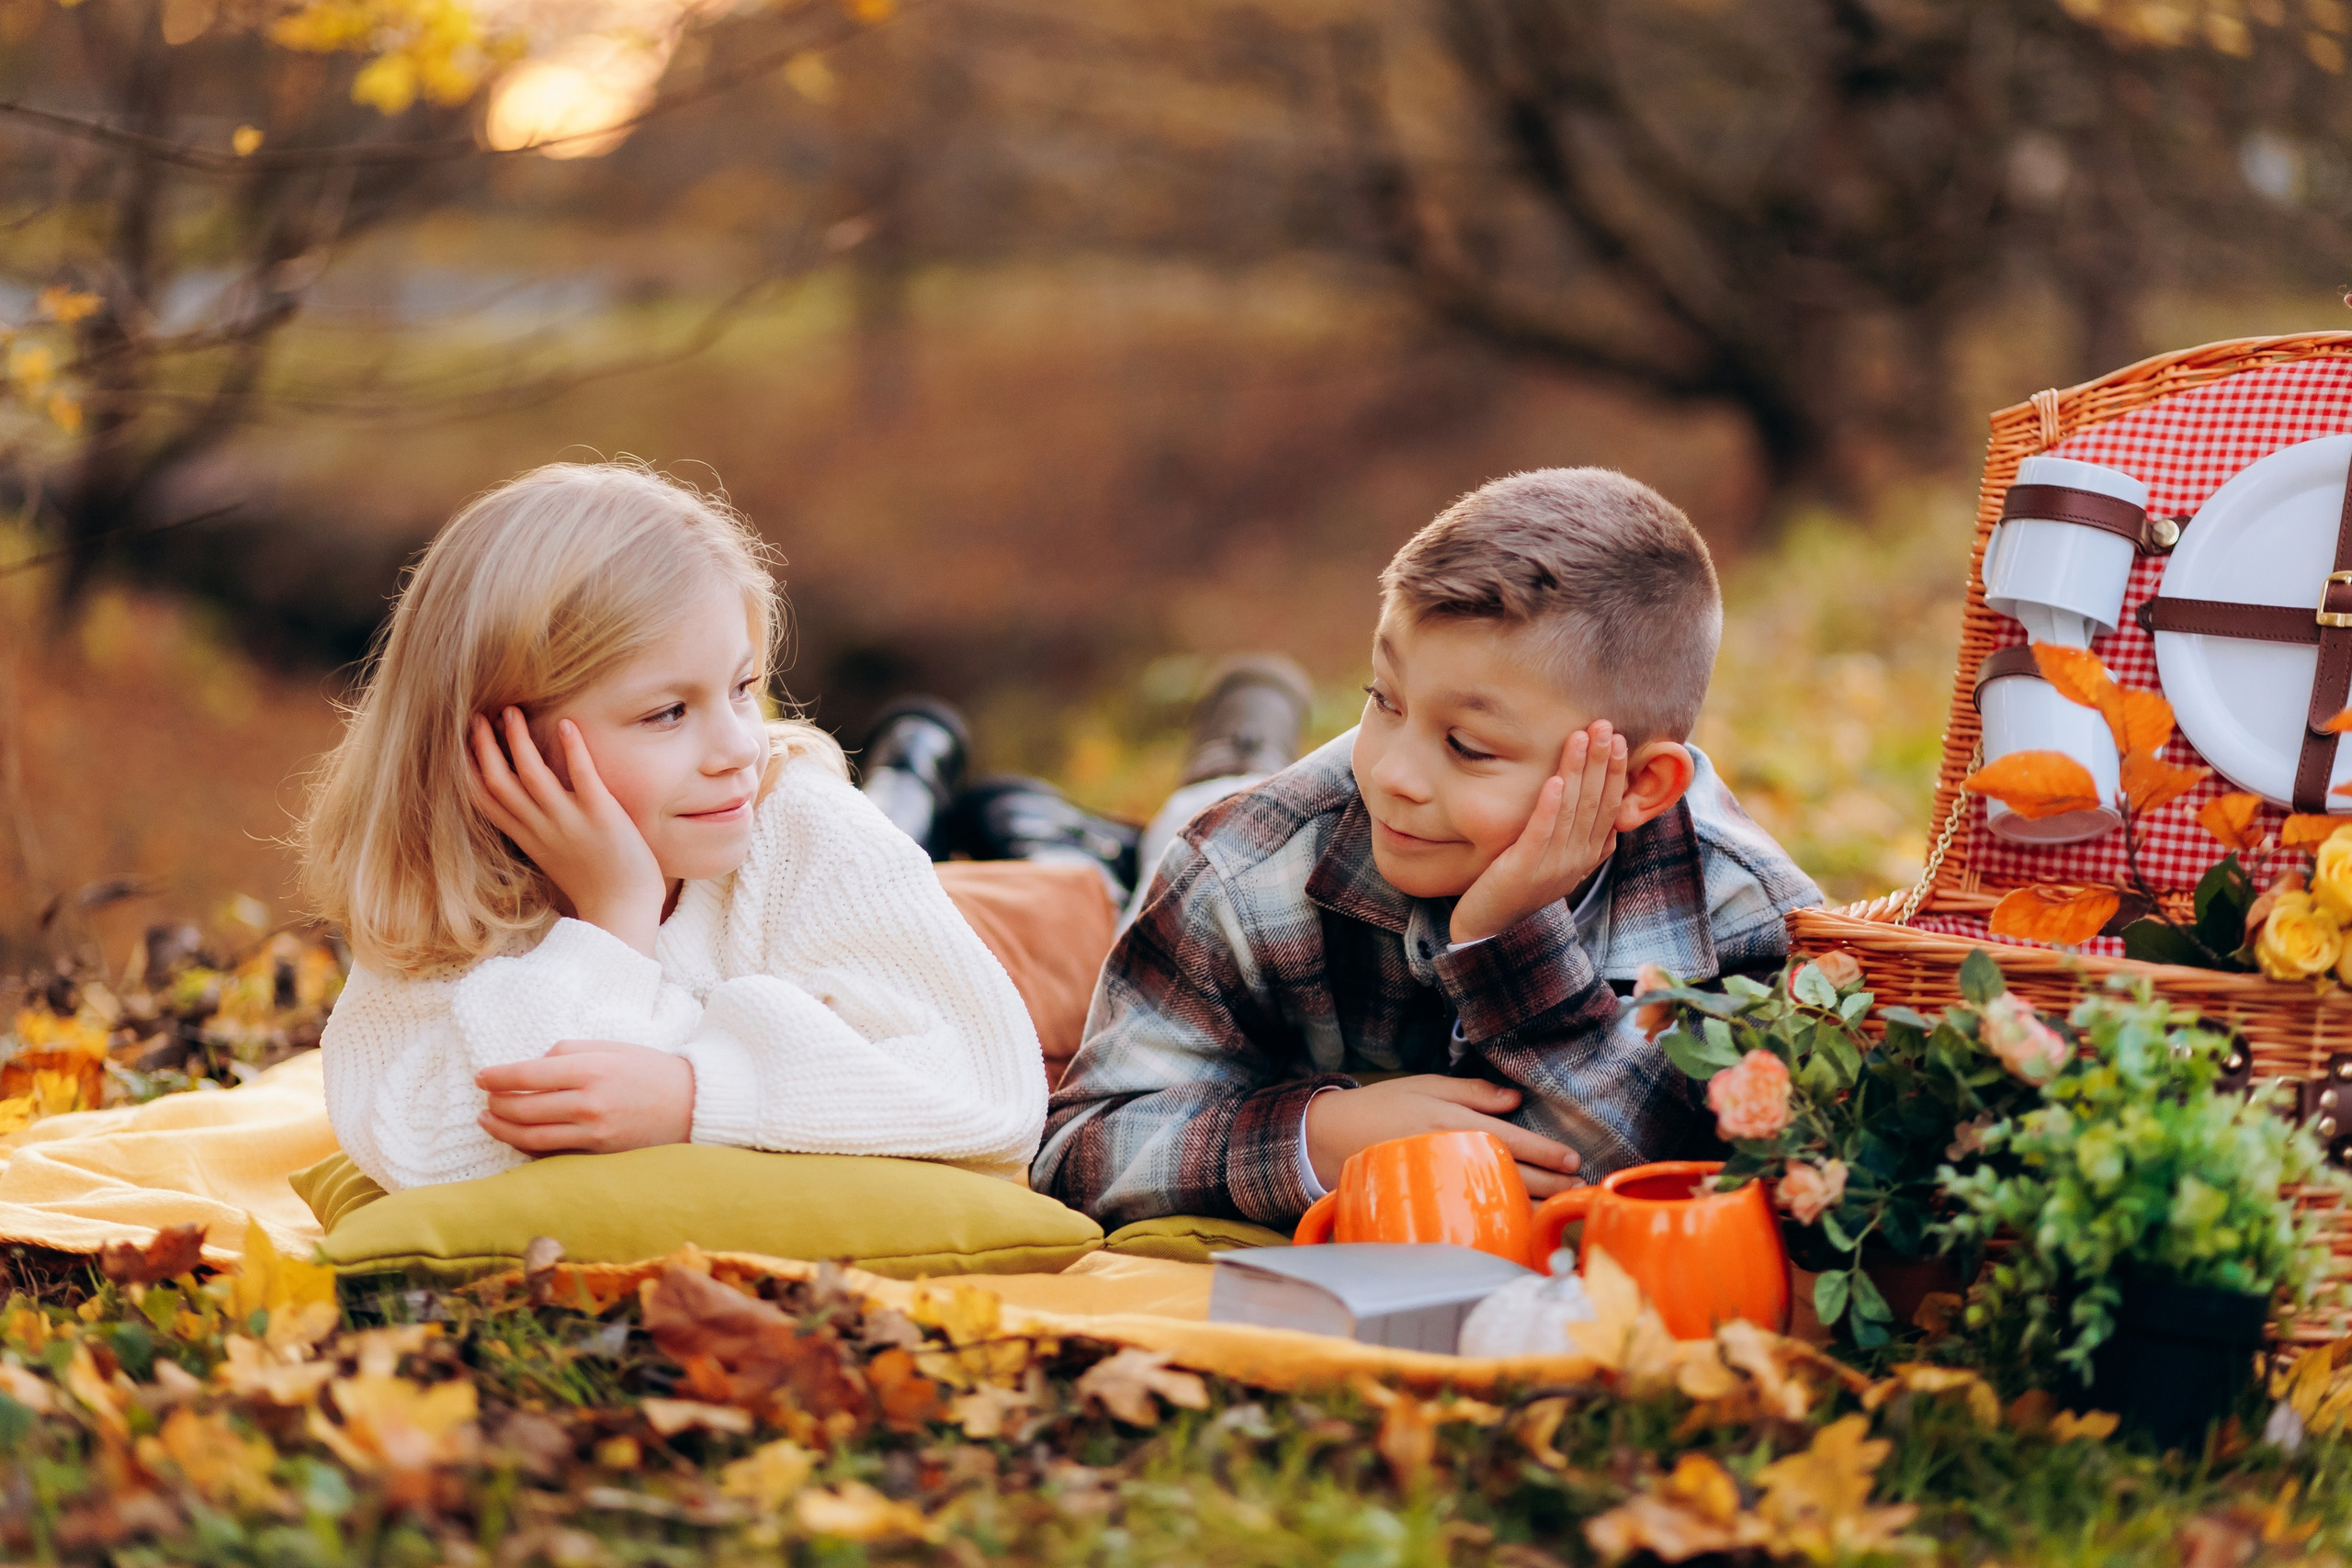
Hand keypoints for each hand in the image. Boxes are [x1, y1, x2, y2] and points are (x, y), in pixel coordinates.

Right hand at [471, 707, 666, 956]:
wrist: (624, 910)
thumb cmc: (594, 883)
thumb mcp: (552, 855)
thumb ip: (537, 829)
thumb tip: (527, 805)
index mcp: (527, 838)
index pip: (484, 801)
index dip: (467, 770)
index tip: (457, 743)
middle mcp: (541, 828)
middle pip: (498, 783)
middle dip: (482, 748)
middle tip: (477, 715)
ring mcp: (569, 821)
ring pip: (532, 776)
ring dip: (518, 741)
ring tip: (511, 711)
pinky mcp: (601, 815)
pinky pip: (582, 778)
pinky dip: (573, 751)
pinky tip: (566, 724)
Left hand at [476, 1039, 694, 1154]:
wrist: (693, 1105)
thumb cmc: (651, 1070)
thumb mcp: (611, 1047)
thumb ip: (568, 1051)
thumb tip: (532, 1066)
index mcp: (591, 1070)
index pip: (527, 1075)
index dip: (497, 1077)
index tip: (481, 1077)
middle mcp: (589, 1103)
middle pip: (523, 1109)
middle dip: (496, 1105)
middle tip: (485, 1100)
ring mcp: (594, 1134)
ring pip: (531, 1137)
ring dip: (502, 1130)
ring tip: (488, 1121)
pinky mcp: (598, 1154)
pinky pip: (552, 1153)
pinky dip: (527, 1148)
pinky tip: (518, 1138)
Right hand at [1303, 1075, 1582, 1195]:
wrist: (1332, 1137)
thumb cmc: (1382, 1105)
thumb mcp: (1427, 1085)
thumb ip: (1473, 1091)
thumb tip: (1515, 1100)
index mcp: (1454, 1122)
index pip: (1510, 1140)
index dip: (1544, 1152)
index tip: (1571, 1160)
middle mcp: (1451, 1154)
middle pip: (1509, 1173)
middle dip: (1548, 1183)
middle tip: (1576, 1188)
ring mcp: (1438, 1181)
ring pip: (1491, 1197)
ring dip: (1528, 1206)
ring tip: (1556, 1211)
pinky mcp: (1425, 1199)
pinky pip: (1465, 1212)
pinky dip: (1493, 1221)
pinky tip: (1513, 1226)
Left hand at [1449, 721, 1628, 945]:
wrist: (1490, 930)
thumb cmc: (1520, 890)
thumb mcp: (1558, 864)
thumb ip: (1583, 842)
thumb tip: (1611, 819)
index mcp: (1587, 856)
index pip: (1610, 807)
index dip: (1616, 773)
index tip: (1621, 740)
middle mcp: (1576, 860)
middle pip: (1595, 802)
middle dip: (1602, 762)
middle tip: (1606, 726)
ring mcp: (1552, 865)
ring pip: (1571, 810)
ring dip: (1577, 771)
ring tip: (1581, 738)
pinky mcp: (1524, 868)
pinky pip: (1541, 831)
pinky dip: (1549, 804)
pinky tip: (1553, 779)